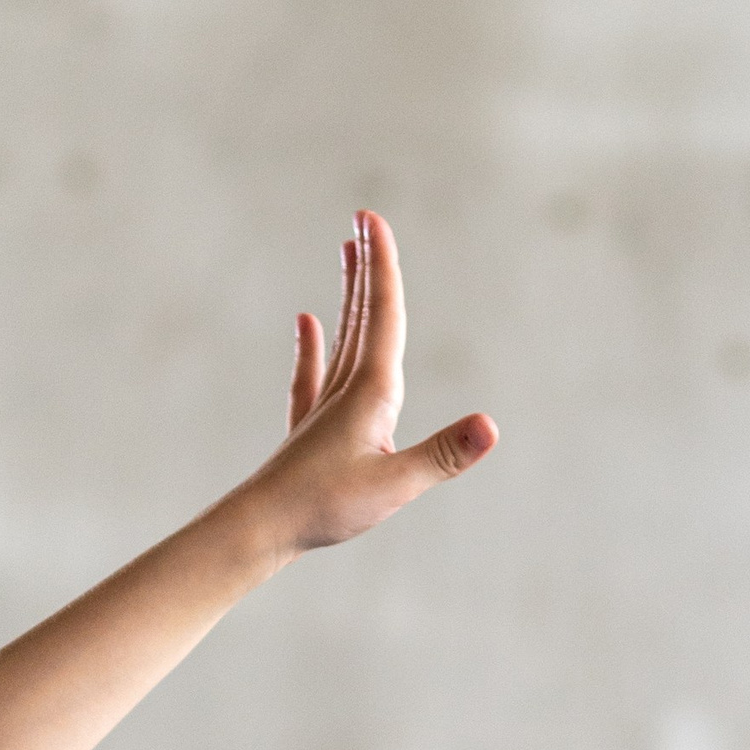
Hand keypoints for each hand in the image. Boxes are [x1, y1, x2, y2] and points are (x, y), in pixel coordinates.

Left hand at [243, 209, 495, 556]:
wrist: (258, 530)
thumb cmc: (323, 510)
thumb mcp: (395, 485)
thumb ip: (443, 454)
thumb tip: (490, 426)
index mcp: (372, 392)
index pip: (383, 315)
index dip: (383, 266)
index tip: (372, 219)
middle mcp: (348, 389)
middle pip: (362, 314)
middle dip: (367, 265)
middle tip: (364, 219)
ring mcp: (325, 407)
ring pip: (342, 336)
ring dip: (349, 293)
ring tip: (348, 252)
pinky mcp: (310, 429)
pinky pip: (313, 374)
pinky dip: (312, 345)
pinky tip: (307, 321)